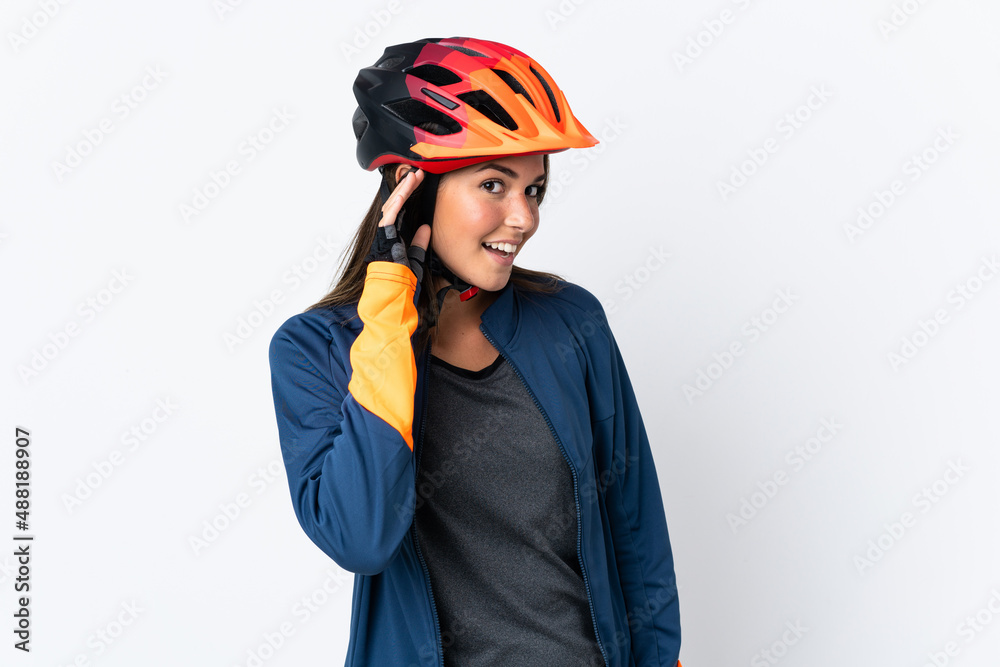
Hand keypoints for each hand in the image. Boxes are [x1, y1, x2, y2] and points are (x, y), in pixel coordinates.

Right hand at [368, 168, 431, 282]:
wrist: (393, 287)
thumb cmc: (402, 276)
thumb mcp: (416, 256)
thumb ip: (420, 242)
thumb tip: (426, 228)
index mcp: (395, 233)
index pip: (403, 208)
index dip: (410, 193)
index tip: (420, 181)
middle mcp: (388, 230)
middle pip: (397, 202)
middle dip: (407, 186)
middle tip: (418, 173)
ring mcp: (384, 230)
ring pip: (393, 204)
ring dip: (404, 188)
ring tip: (414, 175)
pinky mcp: (383, 233)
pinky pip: (391, 213)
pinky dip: (398, 201)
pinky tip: (405, 190)